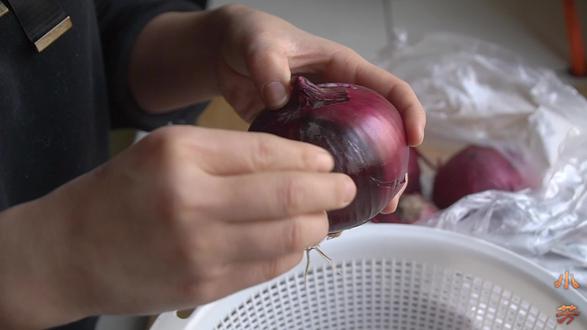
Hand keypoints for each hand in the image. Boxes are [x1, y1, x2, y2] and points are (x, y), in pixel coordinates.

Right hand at [2, 126, 353, 327]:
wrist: (71, 252)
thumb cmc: (120, 193)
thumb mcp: (166, 151)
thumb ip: (228, 152)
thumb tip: (296, 161)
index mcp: (182, 156)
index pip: (268, 153)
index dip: (309, 157)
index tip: (327, 160)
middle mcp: (192, 203)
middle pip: (288, 197)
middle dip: (329, 191)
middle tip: (345, 187)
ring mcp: (201, 251)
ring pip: (289, 237)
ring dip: (316, 224)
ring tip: (321, 215)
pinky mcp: (206, 286)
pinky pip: (271, 267)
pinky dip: (292, 251)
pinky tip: (292, 240)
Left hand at [214, 5, 422, 212]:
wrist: (227, 55)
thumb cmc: (252, 37)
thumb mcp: (260, 43)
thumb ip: (268, 63)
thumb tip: (278, 96)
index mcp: (344, 70)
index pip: (389, 88)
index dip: (409, 110)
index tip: (415, 139)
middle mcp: (340, 99)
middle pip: (381, 131)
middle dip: (394, 163)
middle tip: (394, 194)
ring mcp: (322, 122)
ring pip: (355, 153)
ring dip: (366, 181)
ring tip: (374, 211)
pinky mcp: (301, 138)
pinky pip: (322, 164)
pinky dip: (328, 185)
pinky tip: (328, 207)